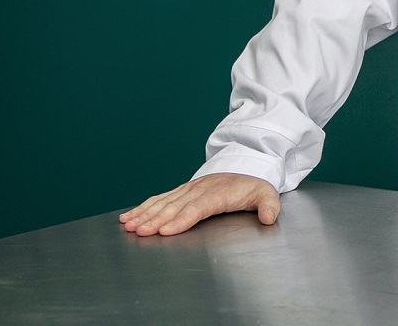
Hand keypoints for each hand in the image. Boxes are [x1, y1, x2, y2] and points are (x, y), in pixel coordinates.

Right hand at [118, 173, 280, 235]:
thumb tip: (269, 217)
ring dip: (145, 214)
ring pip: (163, 202)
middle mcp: (200, 190)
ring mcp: (189, 189)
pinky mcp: (182, 190)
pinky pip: (160, 198)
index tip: (166, 230)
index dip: (182, 219)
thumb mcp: (267, 194)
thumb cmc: (254, 184)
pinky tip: (130, 216)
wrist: (247, 165)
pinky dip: (143, 207)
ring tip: (129, 225)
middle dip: (156, 220)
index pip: (198, 208)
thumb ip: (268, 206)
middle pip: (175, 206)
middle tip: (140, 232)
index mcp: (218, 193)